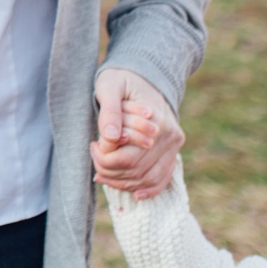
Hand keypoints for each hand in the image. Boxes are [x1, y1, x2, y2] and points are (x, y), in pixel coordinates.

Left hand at [90, 67, 183, 198]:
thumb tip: (110, 138)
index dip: (104, 159)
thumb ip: (110, 112)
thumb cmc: (122, 79)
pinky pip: (164, 177)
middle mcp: (170, 137)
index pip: (127, 158)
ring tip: (103, 173)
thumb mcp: (110, 86)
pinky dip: (150, 189)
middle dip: (110, 171)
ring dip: (124, 183)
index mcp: (157, 122)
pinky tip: (135, 193)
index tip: (92, 145)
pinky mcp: (173, 150)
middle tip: (94, 157)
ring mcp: (174, 145)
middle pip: (137, 171)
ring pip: (148, 179)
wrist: (144, 74)